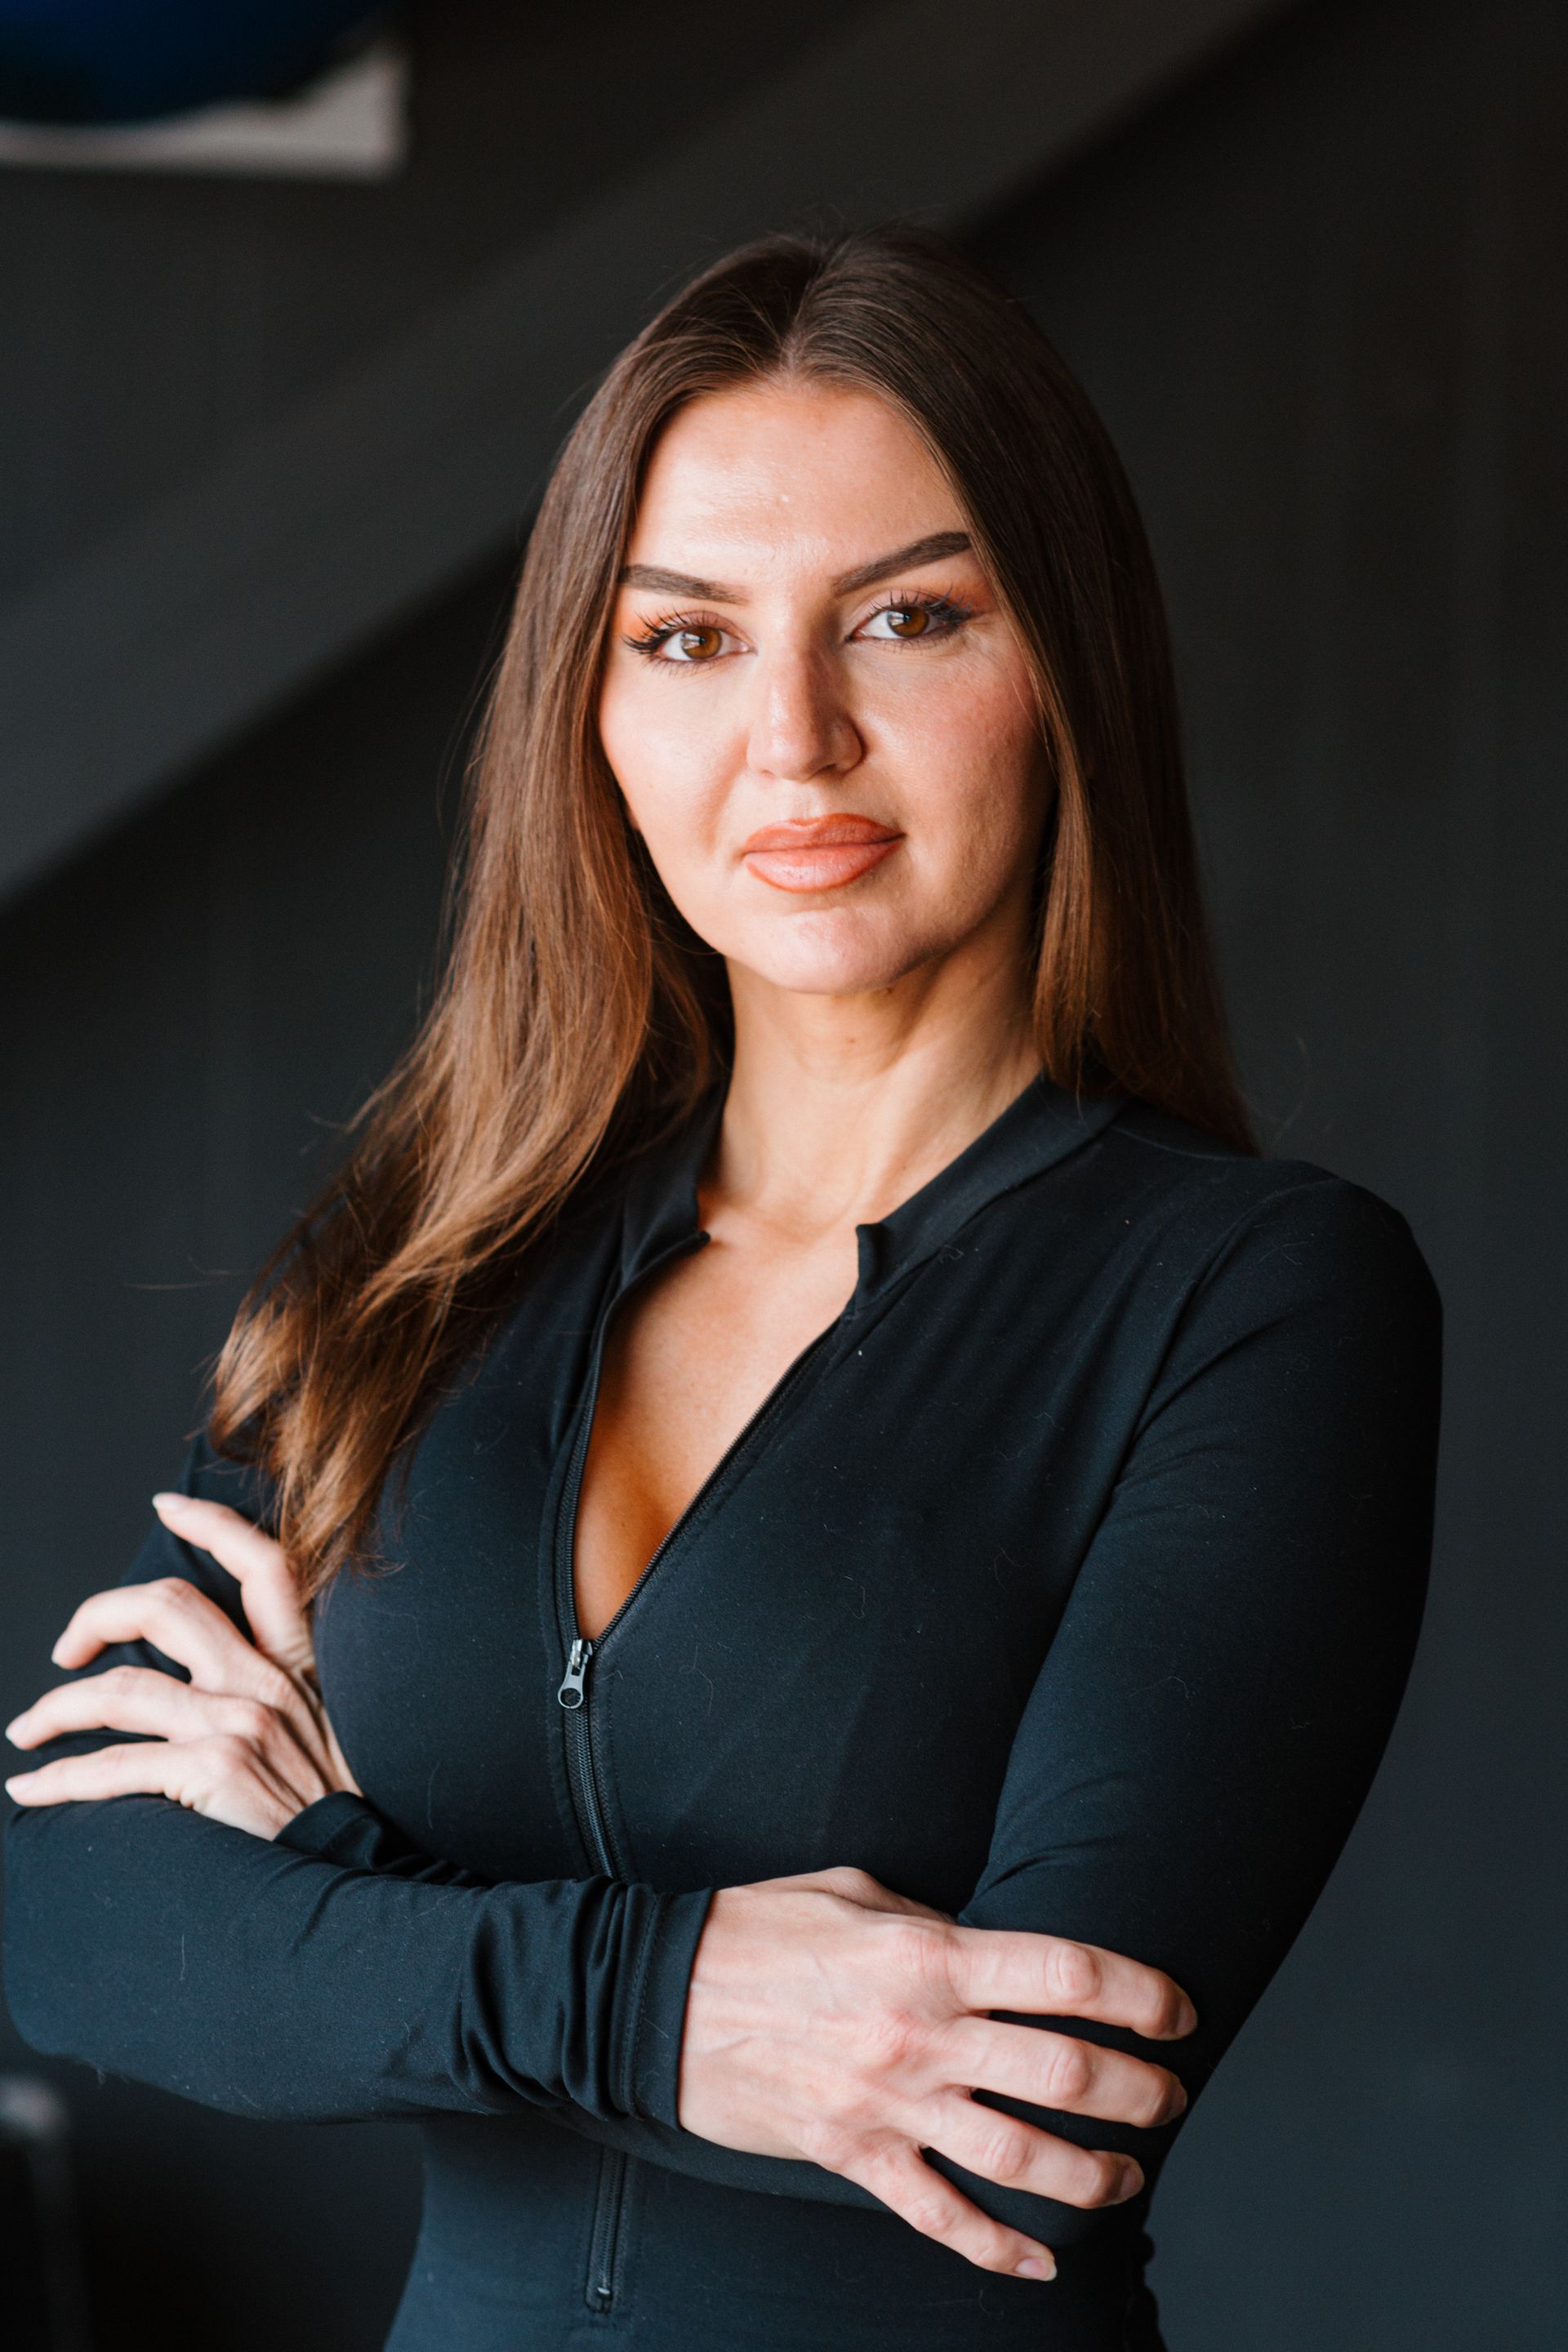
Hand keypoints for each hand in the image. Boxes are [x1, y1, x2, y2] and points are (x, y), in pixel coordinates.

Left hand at [5, 1494, 358, 1841]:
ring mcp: (239, 1724)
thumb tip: (215, 1691)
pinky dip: (57, 1780)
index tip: (167, 1506)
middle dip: (98, 1615)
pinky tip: (30, 1788)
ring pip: (118, 1689)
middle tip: (65, 1649)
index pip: (266, 1566)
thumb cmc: (341, 1818)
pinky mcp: (212, 1772)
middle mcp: (267, 1683)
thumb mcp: (335, 1733)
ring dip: (54, 1710)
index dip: (213, 1523)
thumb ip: (285, 1700)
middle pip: (167, 1607)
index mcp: (300, 1666)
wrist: (364, 1876)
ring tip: (27, 1731)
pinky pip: (110, 1767)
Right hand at [679, 1865, 1193, 2282]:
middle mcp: (922, 2033)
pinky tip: (1041, 2264)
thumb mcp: (857, 1892)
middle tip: (1171, 2096)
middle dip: (1140, 2091)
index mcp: (930, 1953)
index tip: (1177, 2010)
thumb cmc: (758, 1929)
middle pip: (1066, 2072)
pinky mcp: (856, 2157)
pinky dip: (999, 2251)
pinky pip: (943, 2218)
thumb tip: (992, 1954)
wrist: (660, 1997)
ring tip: (1127, 2174)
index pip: (1068, 1973)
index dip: (1142, 1992)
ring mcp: (891, 2104)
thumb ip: (934, 1924)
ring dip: (1094, 2174)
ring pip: (1022, 2159)